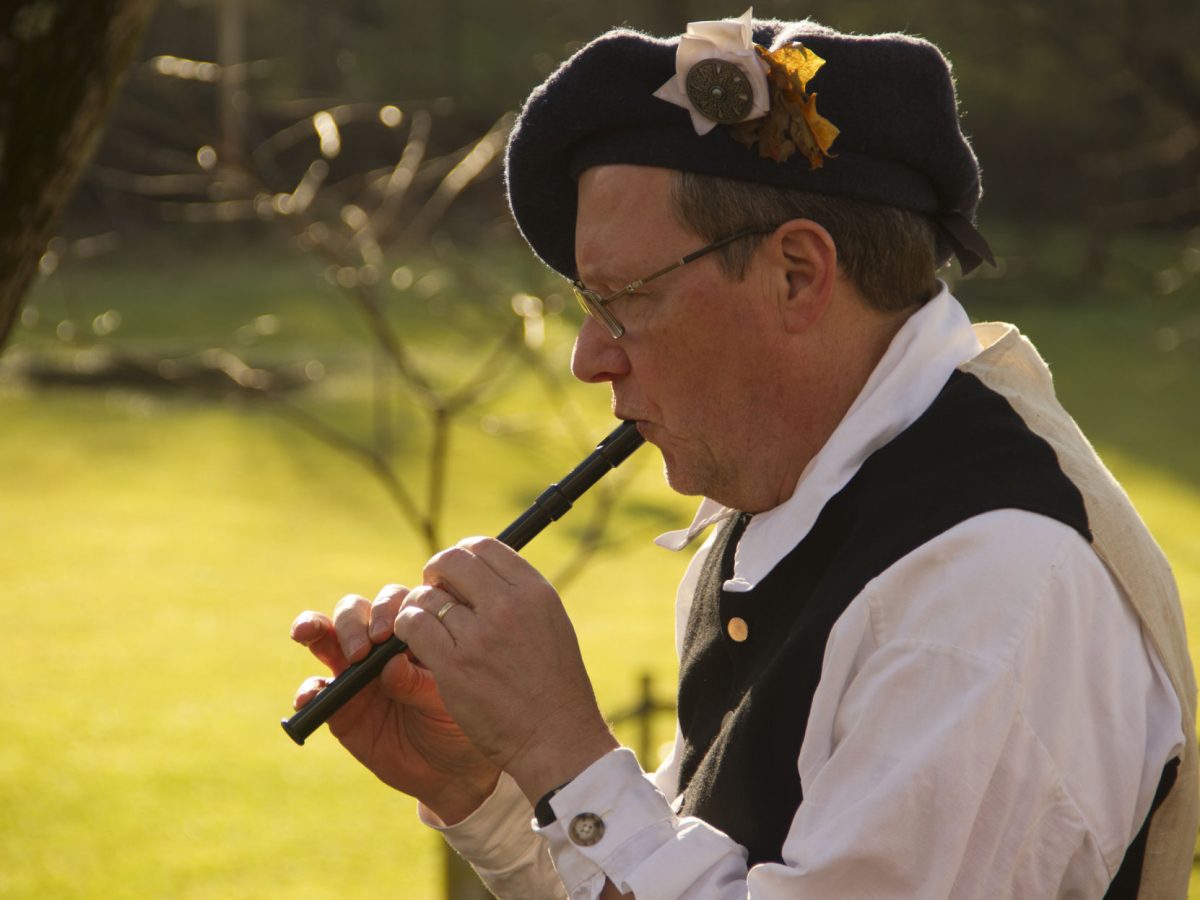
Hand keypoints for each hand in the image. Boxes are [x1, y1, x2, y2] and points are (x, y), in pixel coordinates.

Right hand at [291, 584, 499, 823]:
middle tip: (362, 652)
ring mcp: (355, 670)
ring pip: (327, 635)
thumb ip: (420, 682)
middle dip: (353, 623)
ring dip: (316, 630)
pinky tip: (308, 699)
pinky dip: (308, 690)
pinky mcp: (338, 703)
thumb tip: (391, 665)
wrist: (448, 769)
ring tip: (311, 638)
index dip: (386, 610)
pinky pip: (314, 689)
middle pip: (356, 610)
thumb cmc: (457, 722)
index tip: (387, 634)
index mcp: (414, 631)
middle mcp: (381, 643)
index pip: (395, 602)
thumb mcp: (447, 701)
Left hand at [394, 538, 617, 803]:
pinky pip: (413, 626)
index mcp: (534, 591)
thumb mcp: (551, 624)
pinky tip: (413, 641)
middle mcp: (507, 606)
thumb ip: (519, 596)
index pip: (484, 547)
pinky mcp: (454, 665)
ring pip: (426, 596)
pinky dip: (407, 628)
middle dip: (435, 573)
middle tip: (434, 593)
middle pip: (451, 562)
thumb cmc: (555, 685)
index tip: (455, 575)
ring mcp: (479, 635)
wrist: (556, 737)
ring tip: (424, 626)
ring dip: (419, 607)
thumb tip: (482, 573)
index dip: (462, 556)